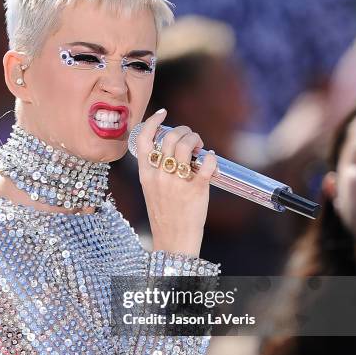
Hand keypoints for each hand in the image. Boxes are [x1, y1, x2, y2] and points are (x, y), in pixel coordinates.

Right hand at [135, 109, 216, 256]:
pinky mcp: (196, 189)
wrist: (173, 241)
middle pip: (171, 137)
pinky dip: (211, 157)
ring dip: (197, 139)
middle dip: (185, 131)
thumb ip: (158, 171)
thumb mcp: (152, 191)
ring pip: (187, 145)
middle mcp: (160, 176)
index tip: (163, 113)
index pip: (144, 140)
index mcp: (146, 175)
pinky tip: (211, 159)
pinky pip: (206, 163)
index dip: (153, 122)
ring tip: (201, 148)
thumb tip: (177, 150)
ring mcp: (177, 182)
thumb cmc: (165, 216)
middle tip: (193, 139)